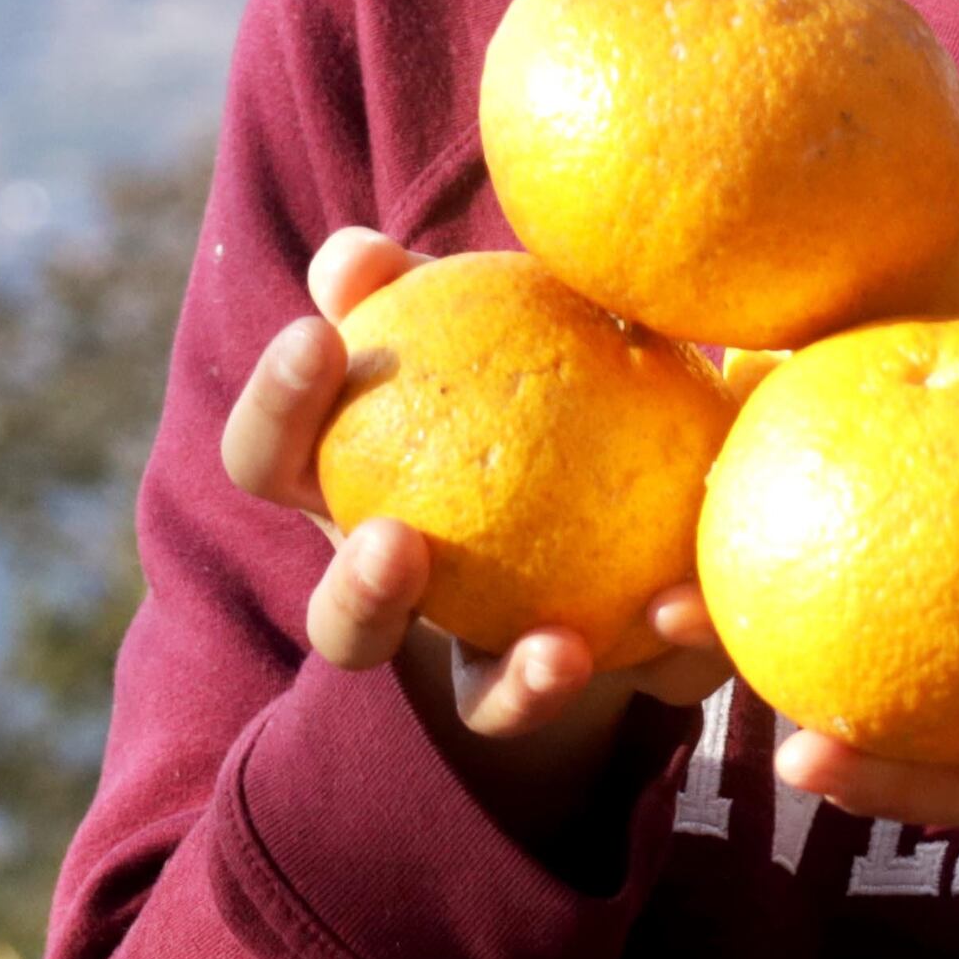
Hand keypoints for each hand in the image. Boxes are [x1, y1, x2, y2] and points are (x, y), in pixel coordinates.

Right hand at [218, 230, 725, 775]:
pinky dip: (668, 649)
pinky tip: (686, 602)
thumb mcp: (486, 312)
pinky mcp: (649, 672)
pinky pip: (640, 685)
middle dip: (358, 599)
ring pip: (482, 702)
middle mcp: (414, 599)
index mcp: (354, 495)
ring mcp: (506, 658)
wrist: (632, 475)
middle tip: (393, 544)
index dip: (276, 408)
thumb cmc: (527, 360)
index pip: (271, 463)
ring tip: (561, 649)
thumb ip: (415, 287)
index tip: (315, 334)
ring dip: (512, 686)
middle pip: (345, 630)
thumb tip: (356, 255)